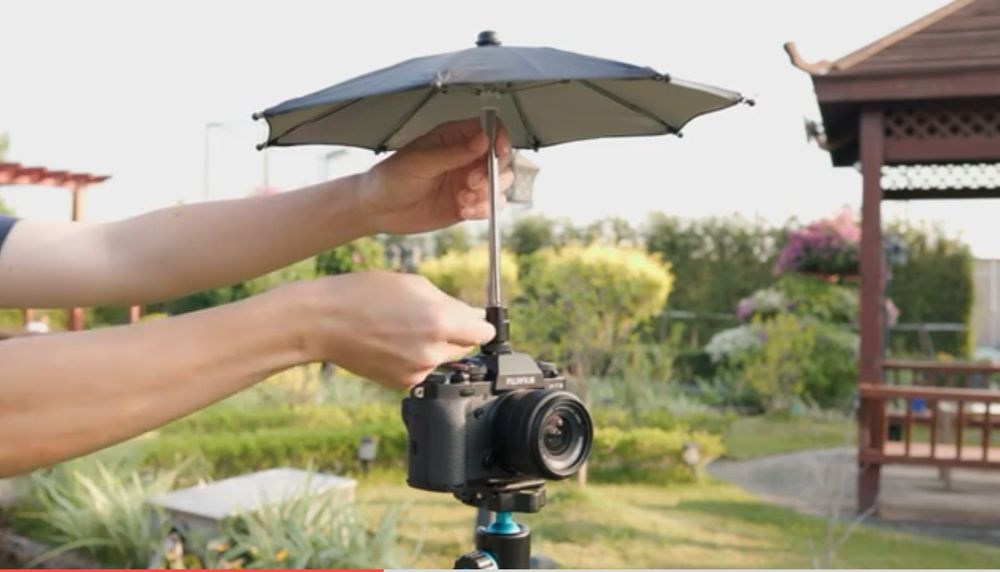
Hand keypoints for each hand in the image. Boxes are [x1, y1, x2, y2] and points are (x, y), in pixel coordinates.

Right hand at [290, 271, 495, 388]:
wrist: (323, 322)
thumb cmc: (364, 294)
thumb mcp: (413, 284)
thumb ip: (450, 302)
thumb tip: (474, 316)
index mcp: (440, 322)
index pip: (484, 332)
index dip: (478, 323)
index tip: (472, 320)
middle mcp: (433, 351)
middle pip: (466, 347)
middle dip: (456, 333)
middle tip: (428, 318)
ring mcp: (418, 371)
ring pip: (443, 359)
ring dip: (434, 346)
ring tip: (403, 329)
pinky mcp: (403, 383)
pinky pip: (423, 371)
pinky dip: (415, 359)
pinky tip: (393, 344)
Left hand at [357, 118, 514, 234]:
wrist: (378, 209)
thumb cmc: (391, 177)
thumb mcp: (420, 161)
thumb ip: (453, 153)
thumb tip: (483, 139)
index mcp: (454, 138)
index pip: (489, 130)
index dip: (499, 138)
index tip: (497, 152)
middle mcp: (465, 159)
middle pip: (499, 159)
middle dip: (492, 172)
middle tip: (472, 182)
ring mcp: (467, 182)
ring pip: (498, 184)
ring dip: (488, 194)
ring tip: (464, 200)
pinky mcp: (467, 204)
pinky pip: (488, 206)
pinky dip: (483, 210)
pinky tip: (464, 211)